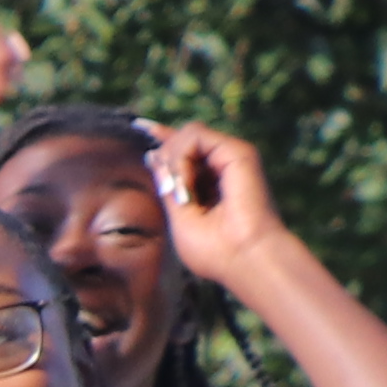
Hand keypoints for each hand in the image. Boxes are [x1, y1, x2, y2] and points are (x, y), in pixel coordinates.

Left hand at [143, 121, 295, 286]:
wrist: (247, 259)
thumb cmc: (216, 251)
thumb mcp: (180, 218)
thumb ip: (168, 186)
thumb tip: (153, 155)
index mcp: (210, 183)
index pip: (184, 150)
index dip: (163, 138)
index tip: (139, 127)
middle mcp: (221, 167)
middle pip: (182, 140)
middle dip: (165, 159)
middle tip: (172, 192)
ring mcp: (230, 157)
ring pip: (186, 134)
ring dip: (173, 162)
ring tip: (180, 193)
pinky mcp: (238, 151)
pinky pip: (195, 135)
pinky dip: (181, 158)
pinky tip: (185, 183)